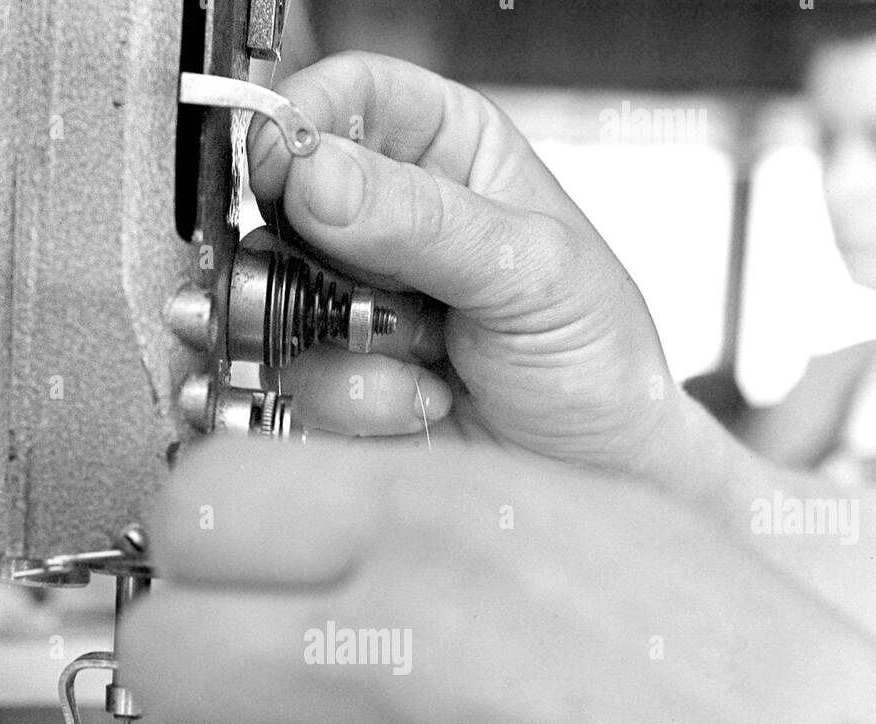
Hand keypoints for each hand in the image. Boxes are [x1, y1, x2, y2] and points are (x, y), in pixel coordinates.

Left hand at [118, 438, 875, 723]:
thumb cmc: (738, 677)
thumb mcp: (581, 519)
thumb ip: (414, 504)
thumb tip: (280, 517)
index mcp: (438, 528)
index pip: (195, 505)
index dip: (205, 537)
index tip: (231, 562)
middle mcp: (392, 664)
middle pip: (158, 645)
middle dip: (195, 651)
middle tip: (252, 663)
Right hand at [248, 53, 687, 485]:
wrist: (594, 475)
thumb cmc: (594, 362)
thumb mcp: (530, 272)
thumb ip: (423, 220)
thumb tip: (316, 176)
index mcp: (447, 154)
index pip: (348, 95)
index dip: (305, 121)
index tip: (286, 165)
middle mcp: (387, 224)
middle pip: (288, 203)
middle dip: (324, 260)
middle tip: (380, 293)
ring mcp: (354, 307)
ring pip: (280, 301)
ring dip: (353, 343)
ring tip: (430, 361)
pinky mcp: (336, 384)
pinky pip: (298, 382)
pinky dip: (361, 403)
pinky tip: (423, 407)